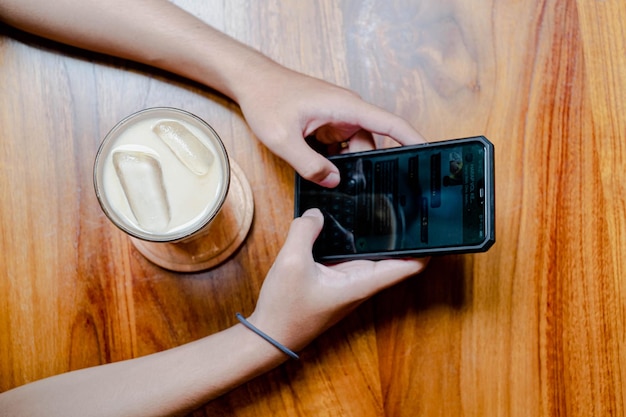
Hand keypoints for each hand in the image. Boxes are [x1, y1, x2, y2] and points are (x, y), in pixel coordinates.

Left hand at [236, 66, 426, 186]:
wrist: (251, 81)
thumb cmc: (266, 98)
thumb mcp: (282, 138)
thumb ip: (309, 164)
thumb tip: (333, 182)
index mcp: (345, 107)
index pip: (389, 123)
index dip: (412, 139)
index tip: (429, 154)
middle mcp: (347, 111)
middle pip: (371, 144)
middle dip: (364, 166)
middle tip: (354, 188)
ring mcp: (338, 118)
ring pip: (355, 148)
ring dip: (344, 164)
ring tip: (325, 174)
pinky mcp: (328, 124)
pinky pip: (340, 146)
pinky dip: (333, 159)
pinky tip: (319, 167)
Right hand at [248, 208, 428, 351]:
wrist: (270, 336)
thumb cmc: (285, 310)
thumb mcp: (291, 263)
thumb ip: (305, 231)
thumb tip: (317, 213)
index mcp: (362, 282)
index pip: (409, 266)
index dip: (428, 247)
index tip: (434, 226)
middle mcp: (361, 282)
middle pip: (395, 256)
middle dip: (403, 233)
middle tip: (408, 204)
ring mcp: (349, 282)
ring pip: (373, 255)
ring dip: (378, 236)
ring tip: (382, 206)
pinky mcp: (336, 281)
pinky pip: (351, 256)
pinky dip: (353, 241)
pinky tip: (345, 223)